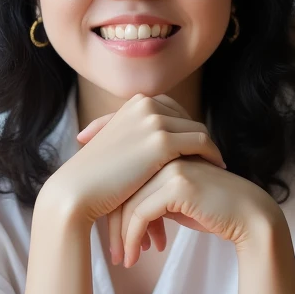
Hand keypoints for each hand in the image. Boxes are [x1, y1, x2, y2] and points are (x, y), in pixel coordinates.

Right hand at [42, 93, 226, 236]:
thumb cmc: (94, 176)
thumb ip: (137, 136)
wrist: (78, 191)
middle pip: (188, 119)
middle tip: (212, 157)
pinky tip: (216, 169)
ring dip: (209, 149)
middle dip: (198, 139)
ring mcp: (154, 120)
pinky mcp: (162, 141)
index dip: (186, 129)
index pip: (173, 110)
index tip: (196, 147)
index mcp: (134, 102)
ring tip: (217, 165)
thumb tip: (158, 143)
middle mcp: (145, 104)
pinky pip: (201, 143)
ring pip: (198, 130)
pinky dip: (212, 155)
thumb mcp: (117, 145)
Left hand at [76, 97, 274, 266]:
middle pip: (123, 190)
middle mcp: (163, 153)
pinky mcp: (178, 184)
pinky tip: (134, 257)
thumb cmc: (211, 211)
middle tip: (113, 254)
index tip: (105, 235)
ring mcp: (171, 166)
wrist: (248, 217)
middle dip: (113, 226)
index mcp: (161, 151)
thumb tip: (117, 214)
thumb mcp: (175, 201)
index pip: (123, 177)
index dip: (109, 206)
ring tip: (122, 260)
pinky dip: (133, 239)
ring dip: (122, 237)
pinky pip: (141, 214)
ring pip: (128, 203)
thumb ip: (149, 197)